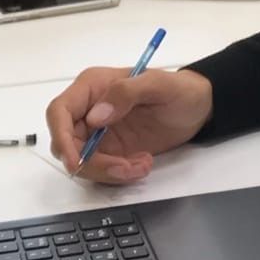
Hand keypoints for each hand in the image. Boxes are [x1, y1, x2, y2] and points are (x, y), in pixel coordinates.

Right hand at [46, 68, 213, 183]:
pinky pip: (103, 170)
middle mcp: (90, 110)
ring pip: (83, 162)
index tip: (75, 160)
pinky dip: (120, 174)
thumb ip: (125, 93)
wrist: (199, 108)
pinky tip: (143, 164)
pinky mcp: (111, 151)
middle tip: (123, 168)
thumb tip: (96, 117)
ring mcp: (99, 133)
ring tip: (142, 164)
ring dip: (109, 171)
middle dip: (91, 163)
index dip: (61, 137)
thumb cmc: (180, 89)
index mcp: (93, 87)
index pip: (60, 111)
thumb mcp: (158, 84)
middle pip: (68, 143)